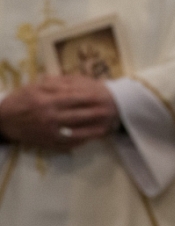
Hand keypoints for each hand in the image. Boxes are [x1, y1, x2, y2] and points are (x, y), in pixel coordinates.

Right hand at [0, 75, 119, 150]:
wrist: (3, 119)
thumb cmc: (22, 99)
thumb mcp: (38, 86)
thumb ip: (58, 83)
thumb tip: (80, 81)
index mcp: (48, 101)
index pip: (75, 99)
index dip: (91, 98)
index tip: (104, 96)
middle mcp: (51, 118)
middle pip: (80, 116)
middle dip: (97, 113)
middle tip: (112, 111)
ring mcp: (50, 133)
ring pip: (77, 132)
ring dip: (94, 130)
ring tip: (108, 126)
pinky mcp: (48, 143)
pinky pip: (69, 144)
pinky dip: (82, 141)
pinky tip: (93, 137)